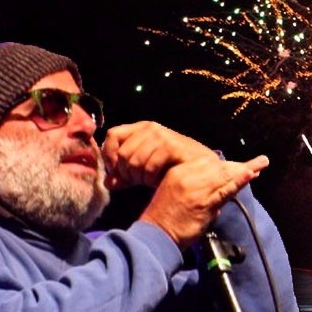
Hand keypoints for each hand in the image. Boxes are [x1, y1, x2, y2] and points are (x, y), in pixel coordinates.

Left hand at [101, 121, 217, 188]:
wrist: (203, 168)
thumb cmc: (172, 167)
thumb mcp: (143, 171)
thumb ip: (125, 176)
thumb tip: (109, 183)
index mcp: (140, 128)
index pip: (112, 135)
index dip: (110, 156)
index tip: (117, 173)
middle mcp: (150, 128)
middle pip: (122, 153)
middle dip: (126, 173)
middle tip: (137, 182)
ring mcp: (162, 135)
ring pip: (134, 161)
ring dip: (139, 178)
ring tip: (149, 181)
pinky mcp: (172, 146)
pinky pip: (149, 165)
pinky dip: (151, 178)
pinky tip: (157, 181)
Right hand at [138, 153, 268, 248]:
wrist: (155, 235)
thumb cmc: (164, 219)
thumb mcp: (175, 194)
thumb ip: (195, 189)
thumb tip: (218, 192)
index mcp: (179, 172)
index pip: (208, 163)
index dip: (227, 164)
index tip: (242, 164)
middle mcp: (188, 176)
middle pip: (219, 168)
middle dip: (240, 166)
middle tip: (260, 162)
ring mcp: (196, 189)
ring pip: (224, 177)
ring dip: (245, 171)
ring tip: (261, 164)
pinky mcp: (204, 203)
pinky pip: (224, 190)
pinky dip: (238, 182)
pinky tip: (250, 174)